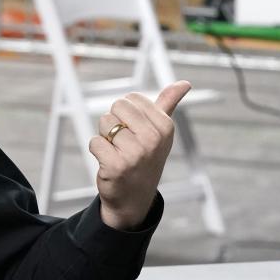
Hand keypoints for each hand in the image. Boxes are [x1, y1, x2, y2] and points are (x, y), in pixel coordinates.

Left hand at [89, 80, 191, 229]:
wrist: (134, 196)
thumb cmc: (145, 157)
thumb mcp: (160, 131)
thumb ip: (168, 104)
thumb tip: (185, 83)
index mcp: (166, 127)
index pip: (131, 98)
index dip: (126, 113)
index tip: (135, 130)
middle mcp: (153, 139)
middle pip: (116, 107)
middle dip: (114, 122)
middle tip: (124, 142)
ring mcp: (136, 154)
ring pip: (104, 123)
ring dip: (105, 137)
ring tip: (118, 152)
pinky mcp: (116, 166)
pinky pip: (95, 142)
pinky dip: (97, 150)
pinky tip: (109, 163)